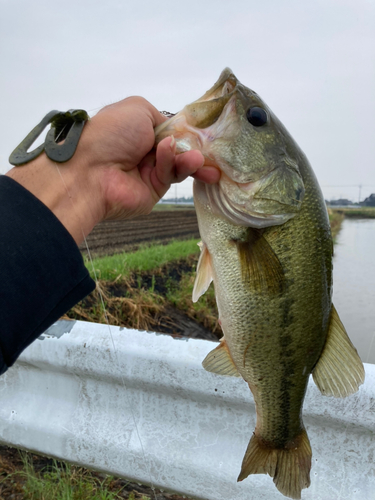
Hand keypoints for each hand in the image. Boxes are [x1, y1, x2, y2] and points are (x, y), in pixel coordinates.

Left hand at [6, 97, 219, 244]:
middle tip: (211, 151)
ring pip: (179, 164)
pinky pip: (170, 176)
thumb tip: (173, 133)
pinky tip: (171, 155)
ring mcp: (149, 172)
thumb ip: (161, 117)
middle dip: (194, 148)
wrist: (91, 171)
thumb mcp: (138, 108)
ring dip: (189, 158)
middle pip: (179, 149)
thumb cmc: (110, 134)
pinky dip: (174, 164)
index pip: (169, 130)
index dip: (186, 132)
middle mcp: (144, 151)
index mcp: (138, 130)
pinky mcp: (153, 191)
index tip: (204, 133)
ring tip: (196, 158)